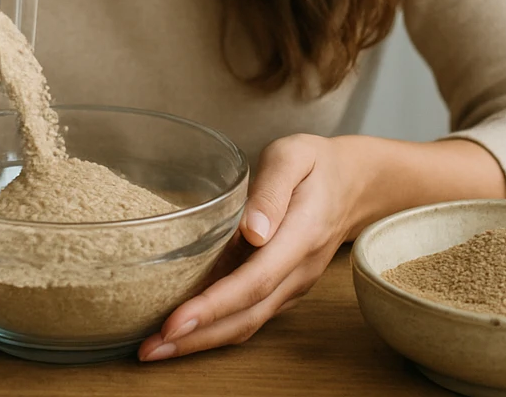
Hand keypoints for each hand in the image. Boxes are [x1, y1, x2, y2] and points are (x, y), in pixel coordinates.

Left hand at [137, 134, 505, 360]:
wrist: (356, 183)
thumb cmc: (315, 163)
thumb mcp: (293, 156)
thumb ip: (272, 190)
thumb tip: (254, 231)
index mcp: (298, 236)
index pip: (253, 281)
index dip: (213, 306)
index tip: (175, 322)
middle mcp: (296, 270)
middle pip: (245, 316)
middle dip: (196, 338)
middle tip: (149, 350)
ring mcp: (291, 284)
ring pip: (246, 323)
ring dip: (201, 341)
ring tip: (154, 349)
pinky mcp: (281, 286)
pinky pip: (249, 314)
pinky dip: (215, 328)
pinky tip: (182, 330)